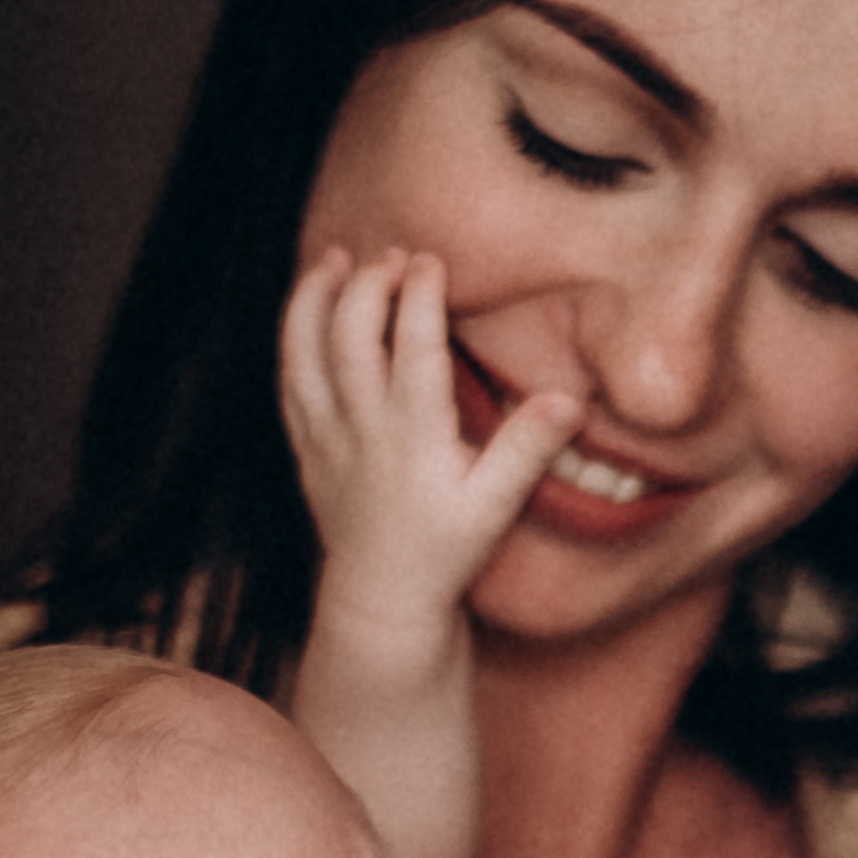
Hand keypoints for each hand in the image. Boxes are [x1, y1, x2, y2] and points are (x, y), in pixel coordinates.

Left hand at [280, 246, 581, 635]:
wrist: (384, 600)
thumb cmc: (445, 551)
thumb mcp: (496, 505)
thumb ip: (529, 449)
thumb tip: (569, 402)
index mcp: (412, 434)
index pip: (411, 343)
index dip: (419, 293)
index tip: (431, 261)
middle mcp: (362, 428)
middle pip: (351, 332)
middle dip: (370, 283)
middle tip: (395, 257)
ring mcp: (327, 436)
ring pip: (305, 350)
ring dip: (316, 297)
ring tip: (336, 260)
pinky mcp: (307, 447)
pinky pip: (289, 380)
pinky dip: (295, 338)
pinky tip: (310, 313)